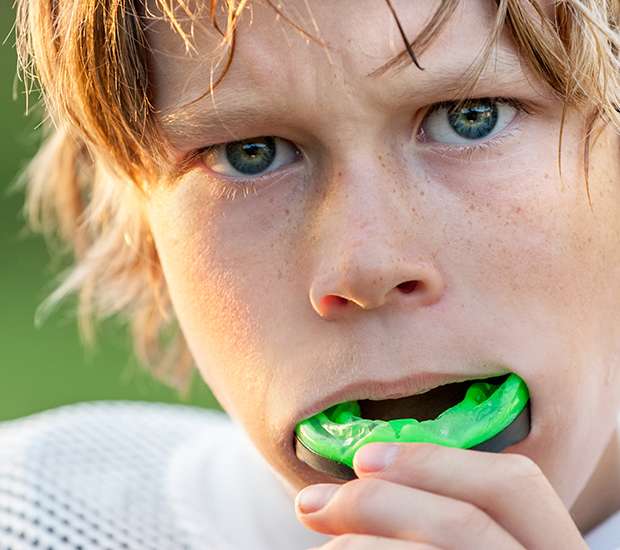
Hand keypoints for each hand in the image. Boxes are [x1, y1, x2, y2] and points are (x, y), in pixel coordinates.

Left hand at [294, 442, 587, 549]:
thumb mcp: (480, 543)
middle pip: (464, 522)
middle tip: (310, 503)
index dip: (433, 460)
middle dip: (375, 501)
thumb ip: (445, 518)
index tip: (363, 457)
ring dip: (360, 546)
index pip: (514, 484)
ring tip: (325, 549)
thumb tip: (367, 475)